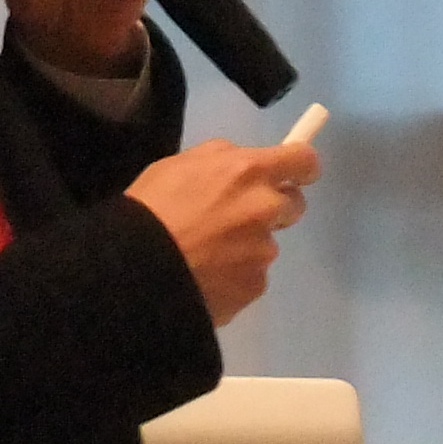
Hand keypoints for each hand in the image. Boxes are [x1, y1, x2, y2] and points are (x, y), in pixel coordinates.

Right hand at [129, 137, 315, 326]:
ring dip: (248, 245)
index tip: (294, 174)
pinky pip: (253, 275)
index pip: (304, 160)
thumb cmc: (151, 208)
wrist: (138, 269)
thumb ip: (221, 159)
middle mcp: (265, 208)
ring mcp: (264, 250)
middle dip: (273, 207)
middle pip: (293, 204)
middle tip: (237, 217)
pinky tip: (207, 276)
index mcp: (249, 171)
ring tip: (207, 254)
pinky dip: (236, 275)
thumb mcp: (180, 164)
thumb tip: (245, 163)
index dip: (302, 166)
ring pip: (268, 243)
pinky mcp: (256, 285)